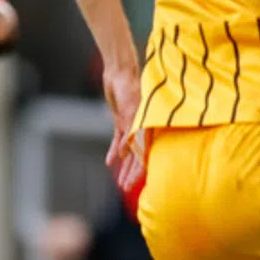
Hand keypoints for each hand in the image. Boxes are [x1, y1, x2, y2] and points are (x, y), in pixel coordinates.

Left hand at [102, 63, 144, 215]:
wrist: (120, 71)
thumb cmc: (130, 87)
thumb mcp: (130, 109)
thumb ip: (130, 130)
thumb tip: (127, 152)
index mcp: (150, 127)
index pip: (146, 154)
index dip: (140, 171)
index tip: (135, 184)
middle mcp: (143, 129)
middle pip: (138, 156)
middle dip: (131, 173)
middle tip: (125, 188)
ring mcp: (132, 125)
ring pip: (128, 151)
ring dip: (124, 166)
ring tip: (119, 182)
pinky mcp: (122, 121)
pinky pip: (118, 140)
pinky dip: (115, 151)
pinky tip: (109, 162)